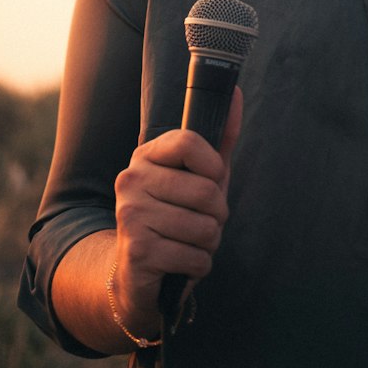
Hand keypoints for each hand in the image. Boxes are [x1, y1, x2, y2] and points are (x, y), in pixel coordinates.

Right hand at [110, 87, 241, 334]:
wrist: (136, 275)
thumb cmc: (175, 217)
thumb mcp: (199, 177)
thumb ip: (219, 139)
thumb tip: (236, 92)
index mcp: (145, 156)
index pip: (190, 141)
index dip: (213, 166)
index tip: (210, 180)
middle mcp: (130, 180)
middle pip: (206, 191)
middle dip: (217, 215)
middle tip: (199, 223)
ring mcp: (131, 216)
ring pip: (206, 228)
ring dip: (209, 243)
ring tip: (188, 243)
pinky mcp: (138, 252)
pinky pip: (196, 257)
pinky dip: (198, 265)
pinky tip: (180, 263)